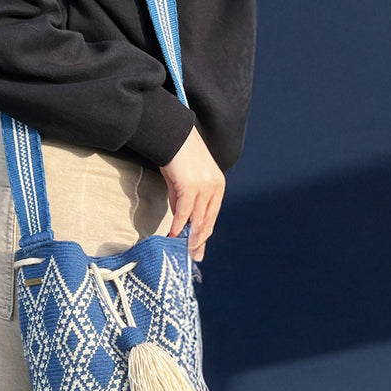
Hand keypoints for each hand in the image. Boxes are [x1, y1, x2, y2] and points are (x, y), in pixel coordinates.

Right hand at [159, 126, 225, 261]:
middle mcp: (215, 187)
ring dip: (189, 237)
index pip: (212, 215)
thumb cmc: (178, 155)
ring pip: (198, 219)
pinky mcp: (191, 186)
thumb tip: (181, 220)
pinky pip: (184, 212)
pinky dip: (179, 224)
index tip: (198, 248)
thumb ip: (185, 200)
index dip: (205, 233)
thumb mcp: (185, 180)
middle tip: (192, 255)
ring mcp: (204, 187)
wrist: (173, 135)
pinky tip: (174, 233)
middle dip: (199, 240)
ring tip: (182, 249)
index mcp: (218, 186)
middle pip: (208, 221)